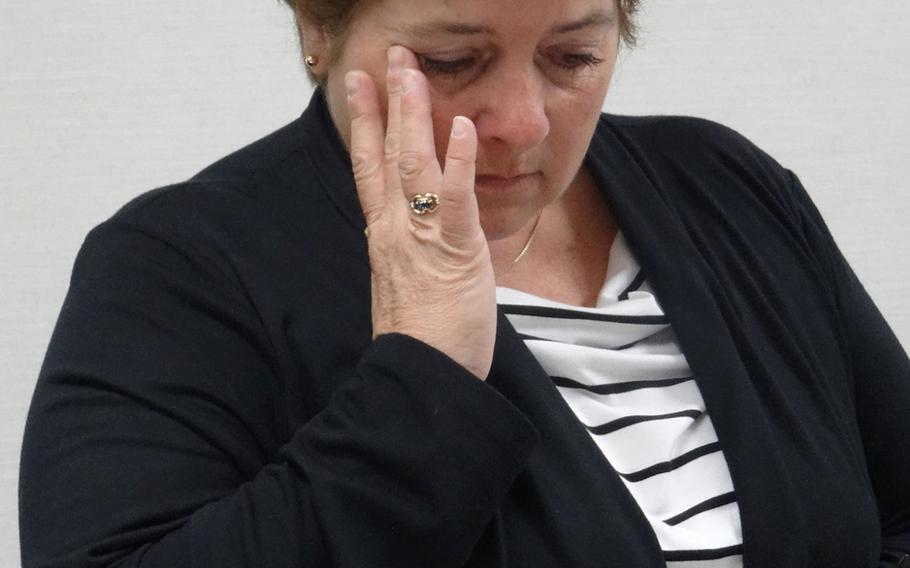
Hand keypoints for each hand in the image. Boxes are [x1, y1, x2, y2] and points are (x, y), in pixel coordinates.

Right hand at [345, 46, 495, 379]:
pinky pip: (454, 198)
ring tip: (413, 71)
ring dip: (413, 114)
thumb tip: (416, 229)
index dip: (364, 124)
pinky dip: (455, 161)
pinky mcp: (453, 250)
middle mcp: (395, 227)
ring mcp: (421, 235)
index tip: (360, 86)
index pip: (369, 167)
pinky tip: (460, 127)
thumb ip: (408, 248)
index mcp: (386, 234)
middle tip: (389, 57)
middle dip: (387, 102)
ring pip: (412, 163)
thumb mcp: (406, 282)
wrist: (425, 375)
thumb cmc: (423, 337)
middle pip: (386, 153)